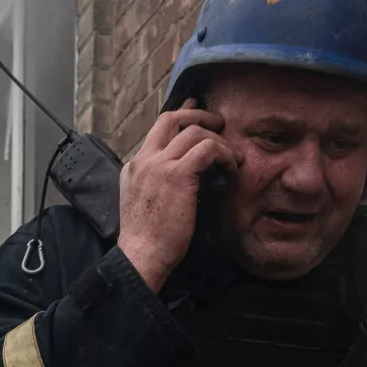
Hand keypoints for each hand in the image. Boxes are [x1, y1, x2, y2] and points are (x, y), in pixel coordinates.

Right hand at [117, 102, 236, 292]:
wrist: (141, 257)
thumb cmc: (147, 242)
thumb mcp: (145, 205)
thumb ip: (157, 185)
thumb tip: (187, 177)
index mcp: (133, 167)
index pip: (158, 131)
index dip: (180, 116)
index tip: (194, 109)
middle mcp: (143, 161)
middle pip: (172, 119)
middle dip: (199, 115)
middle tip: (219, 123)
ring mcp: (158, 165)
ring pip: (193, 132)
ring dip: (218, 141)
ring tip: (232, 156)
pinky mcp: (177, 175)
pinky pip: (207, 149)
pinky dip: (224, 154)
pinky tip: (231, 167)